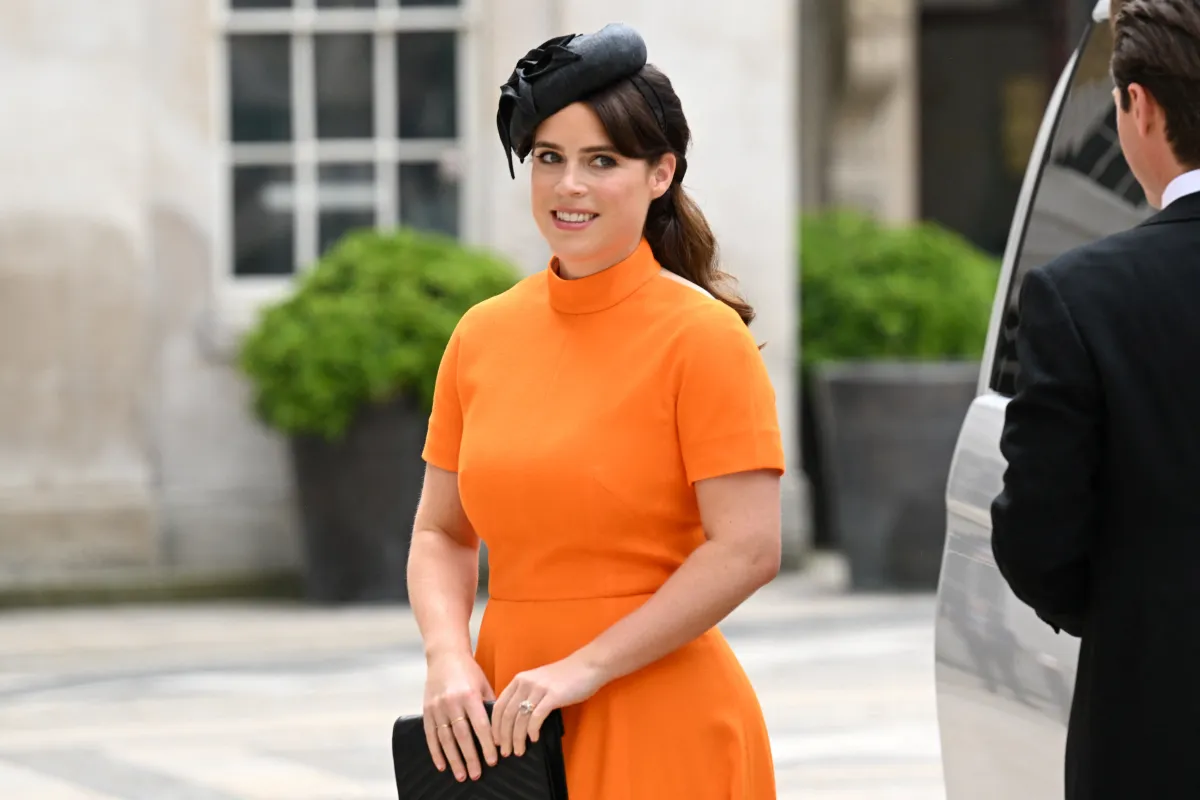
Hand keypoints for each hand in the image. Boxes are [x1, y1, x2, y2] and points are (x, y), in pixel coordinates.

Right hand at [422, 650, 498, 782]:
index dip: (487, 744)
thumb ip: (490, 705)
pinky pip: (431, 735)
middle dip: (470, 757)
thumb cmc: (469, 670)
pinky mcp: (427, 710)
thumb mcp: (483, 684)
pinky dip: (436, 752)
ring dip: (454, 759)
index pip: (480, 725)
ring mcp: (437, 707)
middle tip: (477, 775)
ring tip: (461, 775)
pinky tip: (442, 765)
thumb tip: (500, 729)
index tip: (494, 760)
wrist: (445, 655)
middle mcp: (452, 702)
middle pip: (462, 736)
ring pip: (446, 739)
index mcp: (470, 695)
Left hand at [491, 654, 605, 757]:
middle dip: (504, 736)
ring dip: (517, 738)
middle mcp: (525, 683)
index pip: (499, 706)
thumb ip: (526, 695)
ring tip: (519, 751)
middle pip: (507, 714)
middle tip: (505, 752)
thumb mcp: (538, 682)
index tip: (496, 741)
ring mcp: (539, 689)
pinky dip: (532, 731)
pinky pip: (536, 717)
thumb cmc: (564, 677)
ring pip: (520, 718)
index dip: (495, 726)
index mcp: (519, 680)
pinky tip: (534, 739)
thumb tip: (514, 721)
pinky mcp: (553, 696)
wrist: (587, 666)